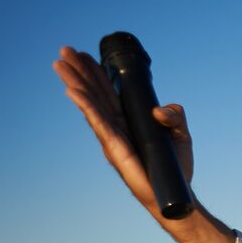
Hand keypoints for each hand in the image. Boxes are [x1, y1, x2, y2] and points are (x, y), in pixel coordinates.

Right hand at [53, 46, 234, 242]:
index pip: (109, 92)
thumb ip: (175, 115)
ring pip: (91, 104)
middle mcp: (117, 126)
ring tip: (61, 64)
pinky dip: (86, 105)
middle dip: (80, 72)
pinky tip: (74, 91)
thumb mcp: (181, 133)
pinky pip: (98, 122)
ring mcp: (113, 137)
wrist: (176, 192)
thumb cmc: (175, 166)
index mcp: (129, 120)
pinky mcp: (115, 148)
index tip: (84, 55)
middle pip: (95, 94)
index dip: (97, 73)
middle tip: (64, 50)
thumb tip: (159, 110)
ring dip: (76, 82)